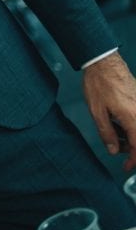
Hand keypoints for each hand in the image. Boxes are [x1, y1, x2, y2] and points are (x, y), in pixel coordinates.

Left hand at [83, 52, 135, 169]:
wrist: (104, 63)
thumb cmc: (100, 84)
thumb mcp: (97, 112)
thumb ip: (107, 133)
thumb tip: (113, 150)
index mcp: (133, 118)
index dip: (134, 161)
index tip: (126, 166)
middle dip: (130, 147)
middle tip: (114, 145)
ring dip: (129, 135)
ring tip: (112, 128)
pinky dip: (130, 125)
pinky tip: (117, 120)